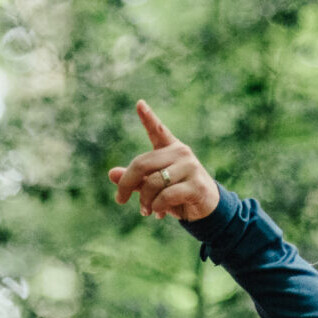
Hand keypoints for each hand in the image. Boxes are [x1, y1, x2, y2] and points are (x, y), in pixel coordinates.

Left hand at [109, 101, 220, 222]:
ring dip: (144, 201)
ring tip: (146, 211)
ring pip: (153, 182)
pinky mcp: (195, 185)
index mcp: (170, 149)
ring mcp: (190, 167)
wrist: (206, 210)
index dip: (148, 117)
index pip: (158, 130)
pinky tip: (159, 214)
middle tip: (119, 200)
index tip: (139, 103)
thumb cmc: (177, 195)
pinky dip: (157, 207)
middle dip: (126, 184)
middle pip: (142, 164)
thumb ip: (135, 180)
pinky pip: (166, 196)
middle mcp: (181, 153)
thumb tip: (111, 174)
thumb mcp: (154, 187)